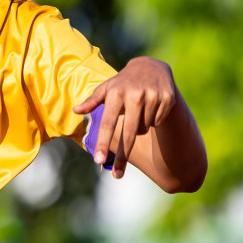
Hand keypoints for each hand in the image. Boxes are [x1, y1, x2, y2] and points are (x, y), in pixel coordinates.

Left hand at [73, 57, 177, 178]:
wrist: (151, 66)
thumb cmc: (123, 82)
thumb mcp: (107, 88)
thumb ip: (92, 101)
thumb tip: (75, 110)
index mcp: (116, 93)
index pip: (109, 123)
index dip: (104, 143)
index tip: (99, 160)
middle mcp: (135, 95)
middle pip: (129, 134)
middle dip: (122, 157)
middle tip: (117, 176)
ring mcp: (153, 97)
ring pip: (144, 129)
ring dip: (139, 127)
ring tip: (138, 111)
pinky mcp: (167, 99)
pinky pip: (157, 123)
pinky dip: (153, 120)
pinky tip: (151, 107)